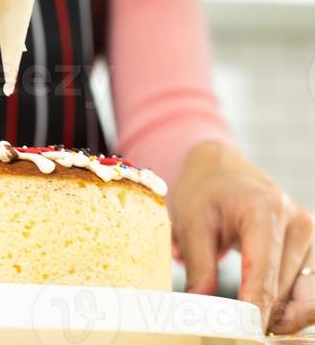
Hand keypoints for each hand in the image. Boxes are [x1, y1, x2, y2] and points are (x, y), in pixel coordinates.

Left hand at [171, 140, 314, 332]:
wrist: (220, 167)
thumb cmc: (204, 191)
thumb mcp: (191, 224)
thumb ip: (199, 269)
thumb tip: (200, 312)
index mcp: (264, 210)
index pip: (265, 276)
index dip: (253, 313)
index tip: (240, 334)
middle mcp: (295, 221)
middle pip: (285, 292)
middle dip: (262, 320)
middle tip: (234, 331)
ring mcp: (309, 234)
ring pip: (305, 298)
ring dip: (281, 319)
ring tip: (248, 323)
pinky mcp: (313, 245)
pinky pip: (312, 291)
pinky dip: (293, 309)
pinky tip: (268, 314)